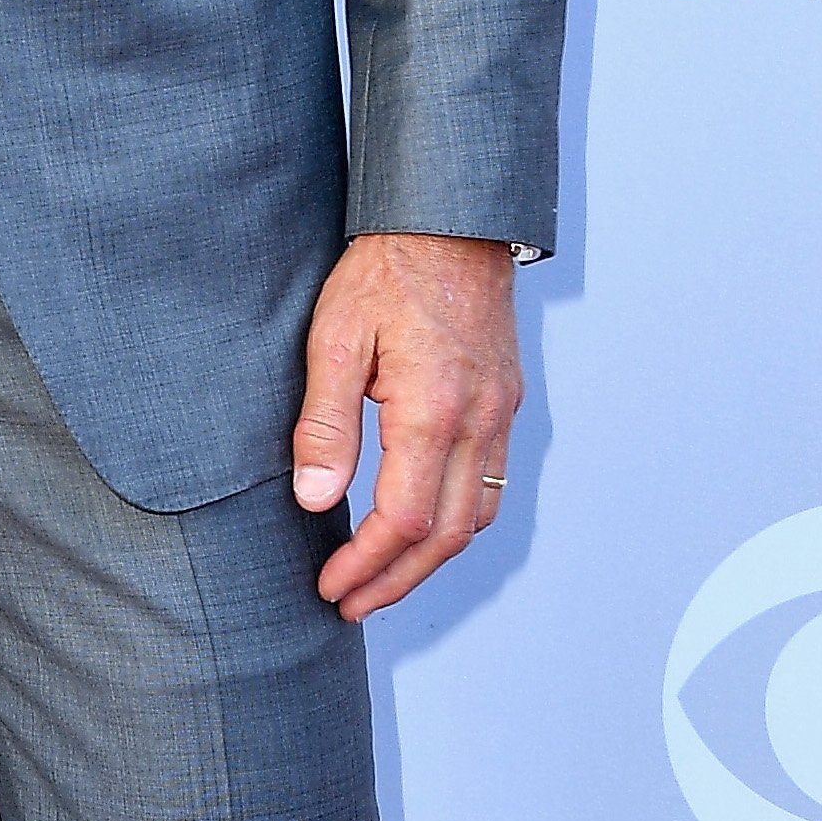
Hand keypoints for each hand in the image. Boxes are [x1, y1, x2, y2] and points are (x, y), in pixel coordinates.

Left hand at [290, 232, 521, 620]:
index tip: (332, 585)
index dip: (367, 564)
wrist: (450, 218)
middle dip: (398, 580)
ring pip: (478, 516)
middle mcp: (479, 420)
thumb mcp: (336, 337)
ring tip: (384, 577)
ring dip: (431, 558)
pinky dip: (459, 520)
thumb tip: (315, 498)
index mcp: (433, 409)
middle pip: (448, 536)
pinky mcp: (506, 401)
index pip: (405, 519)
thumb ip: (326, 423)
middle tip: (353, 602)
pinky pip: (491, 482)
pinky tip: (426, 524)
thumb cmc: (389, 268)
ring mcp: (501, 413)